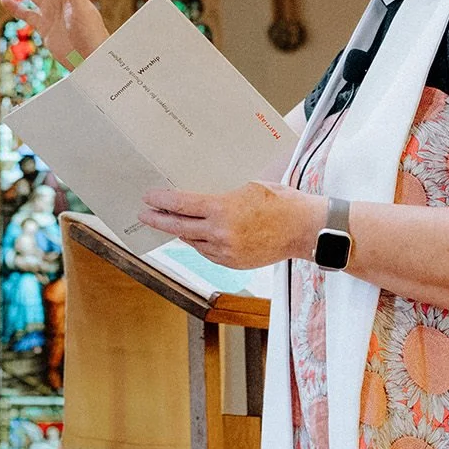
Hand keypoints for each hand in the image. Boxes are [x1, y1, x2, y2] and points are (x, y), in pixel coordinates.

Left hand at [138, 182, 326, 269]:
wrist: (305, 229)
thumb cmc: (281, 201)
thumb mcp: (249, 186)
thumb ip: (223, 194)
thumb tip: (201, 194)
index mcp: (223, 209)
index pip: (182, 205)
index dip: (162, 201)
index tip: (149, 197)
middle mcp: (220, 233)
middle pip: (180, 227)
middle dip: (159, 220)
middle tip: (144, 215)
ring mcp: (226, 251)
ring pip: (193, 241)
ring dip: (180, 232)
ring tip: (168, 223)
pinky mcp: (234, 262)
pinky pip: (208, 252)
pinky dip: (199, 243)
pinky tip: (195, 235)